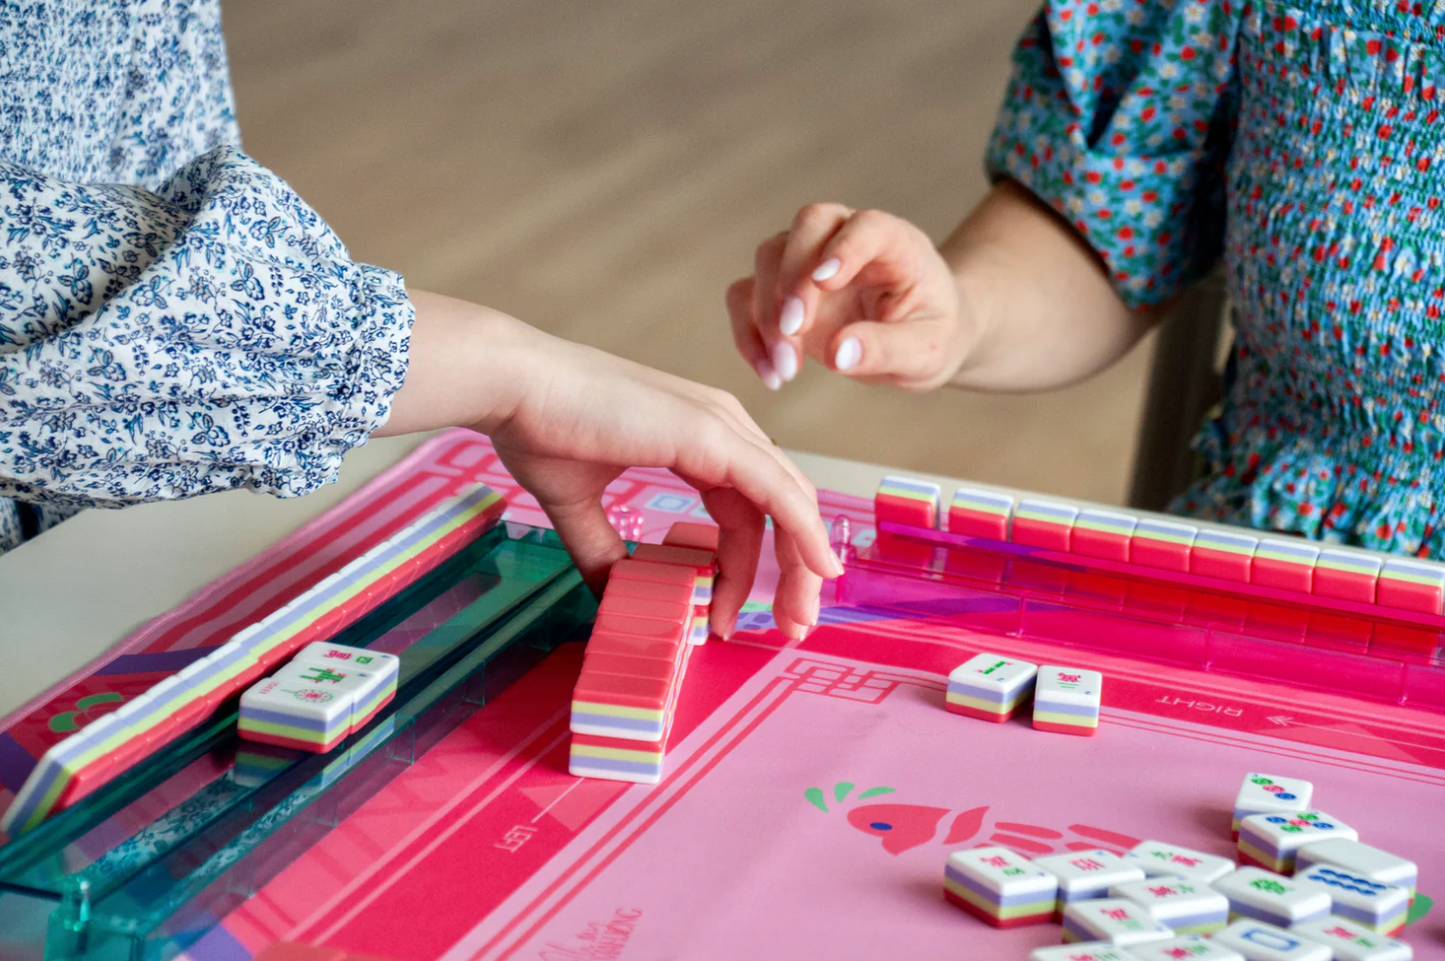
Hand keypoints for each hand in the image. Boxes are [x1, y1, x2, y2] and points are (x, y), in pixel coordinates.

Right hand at [379, 290, 840, 639]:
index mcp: (697, 436)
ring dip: (802, 564)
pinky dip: (803, 532)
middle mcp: (720, 425)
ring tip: (798, 619)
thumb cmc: (537, 428)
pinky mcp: (713, 436)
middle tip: (792, 626)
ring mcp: (721, 426)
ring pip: (789, 502)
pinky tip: (815, 568)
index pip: (747, 509)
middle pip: (781, 506)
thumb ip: (603, 551)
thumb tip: (612, 597)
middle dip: (792, 570)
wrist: (513, 388)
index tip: (728, 618)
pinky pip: (778, 493)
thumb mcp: (578, 505)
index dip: (745, 567)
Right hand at [727, 204, 972, 391]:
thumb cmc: (931, 335)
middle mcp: (845, 239)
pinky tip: (770, 372)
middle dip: (793, 278)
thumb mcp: (927, 352)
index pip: (865, 225)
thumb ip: (889, 349)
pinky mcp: (781, 290)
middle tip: (794, 332)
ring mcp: (808, 260)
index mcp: (894, 242)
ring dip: (766, 313)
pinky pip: (746, 296)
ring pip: (769, 257)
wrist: (917, 342)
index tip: (825, 283)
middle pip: (806, 226)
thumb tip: (838, 354)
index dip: (843, 247)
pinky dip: (748, 333)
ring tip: (785, 370)